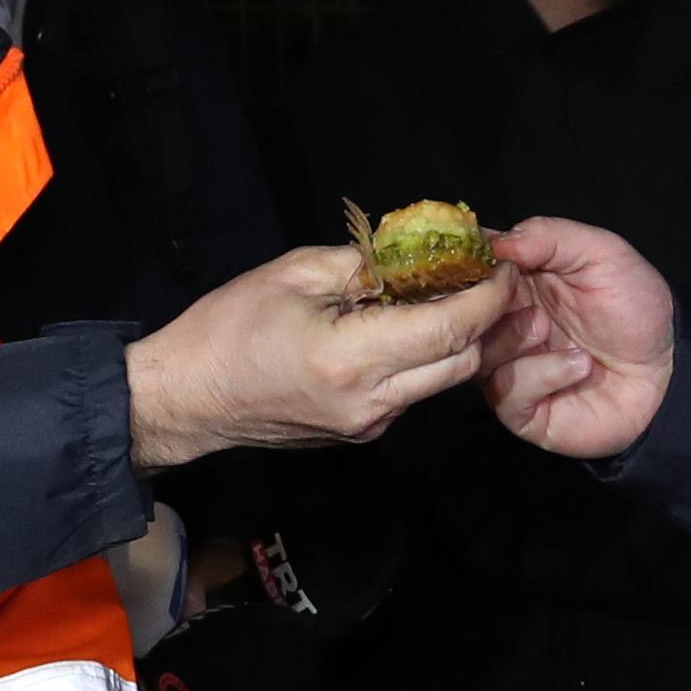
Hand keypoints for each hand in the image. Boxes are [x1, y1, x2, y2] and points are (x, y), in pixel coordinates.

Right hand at [126, 247, 520, 472]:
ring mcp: (370, 425)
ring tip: (454, 297)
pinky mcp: (363, 433)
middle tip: (487, 278)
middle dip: (486, 320)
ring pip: (442, 382)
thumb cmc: (228, 326)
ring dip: (459, 341)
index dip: (488, 296)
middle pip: (462, 362)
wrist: (188, 398)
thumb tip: (412, 257)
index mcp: (352, 357)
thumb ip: (360, 264)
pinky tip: (414, 328)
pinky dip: (426, 360)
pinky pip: (412, 394)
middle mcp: (372, 401)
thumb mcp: (292, 274)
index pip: (450, 328)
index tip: (502, 265)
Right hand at [479, 217, 673, 460]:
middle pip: (459, 314)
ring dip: (515, 338)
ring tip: (550, 330)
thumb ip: (550, 236)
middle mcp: (501, 325)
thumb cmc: (635, 308)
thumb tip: (495, 240)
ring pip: (476, 352)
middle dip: (483, 304)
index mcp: (514, 283)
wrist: (669, 369)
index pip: (468, 269)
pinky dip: (542, 374)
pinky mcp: (521, 409)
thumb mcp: (601, 253)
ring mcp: (507, 368)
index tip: (469, 258)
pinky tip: (579, 366)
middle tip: (519, 298)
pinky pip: (508, 391)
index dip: (464, 263)